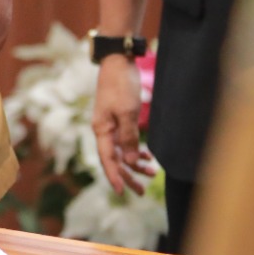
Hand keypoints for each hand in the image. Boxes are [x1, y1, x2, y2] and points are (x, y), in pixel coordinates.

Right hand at [92, 56, 157, 194]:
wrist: (118, 62)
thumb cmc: (121, 85)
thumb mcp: (127, 112)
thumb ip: (129, 138)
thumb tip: (132, 163)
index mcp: (102, 130)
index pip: (108, 160)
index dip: (115, 177)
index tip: (122, 192)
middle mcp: (104, 130)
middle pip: (115, 159)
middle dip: (128, 176)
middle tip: (142, 191)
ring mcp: (111, 125)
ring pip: (122, 152)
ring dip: (135, 164)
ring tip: (151, 174)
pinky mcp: (119, 119)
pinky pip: (126, 141)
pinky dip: (136, 150)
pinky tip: (148, 157)